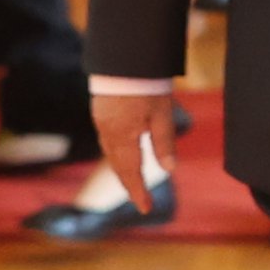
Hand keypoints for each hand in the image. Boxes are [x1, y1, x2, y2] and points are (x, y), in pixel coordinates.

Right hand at [94, 90, 170, 208]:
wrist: (125, 60)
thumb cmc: (147, 85)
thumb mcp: (162, 114)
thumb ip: (164, 142)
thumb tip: (169, 170)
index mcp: (122, 136)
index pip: (130, 171)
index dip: (138, 191)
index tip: (145, 208)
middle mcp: (107, 133)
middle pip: (117, 166)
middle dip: (129, 184)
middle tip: (141, 201)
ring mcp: (101, 123)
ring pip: (110, 154)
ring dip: (122, 171)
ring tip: (134, 184)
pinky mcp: (101, 114)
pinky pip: (107, 142)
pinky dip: (117, 155)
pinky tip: (124, 157)